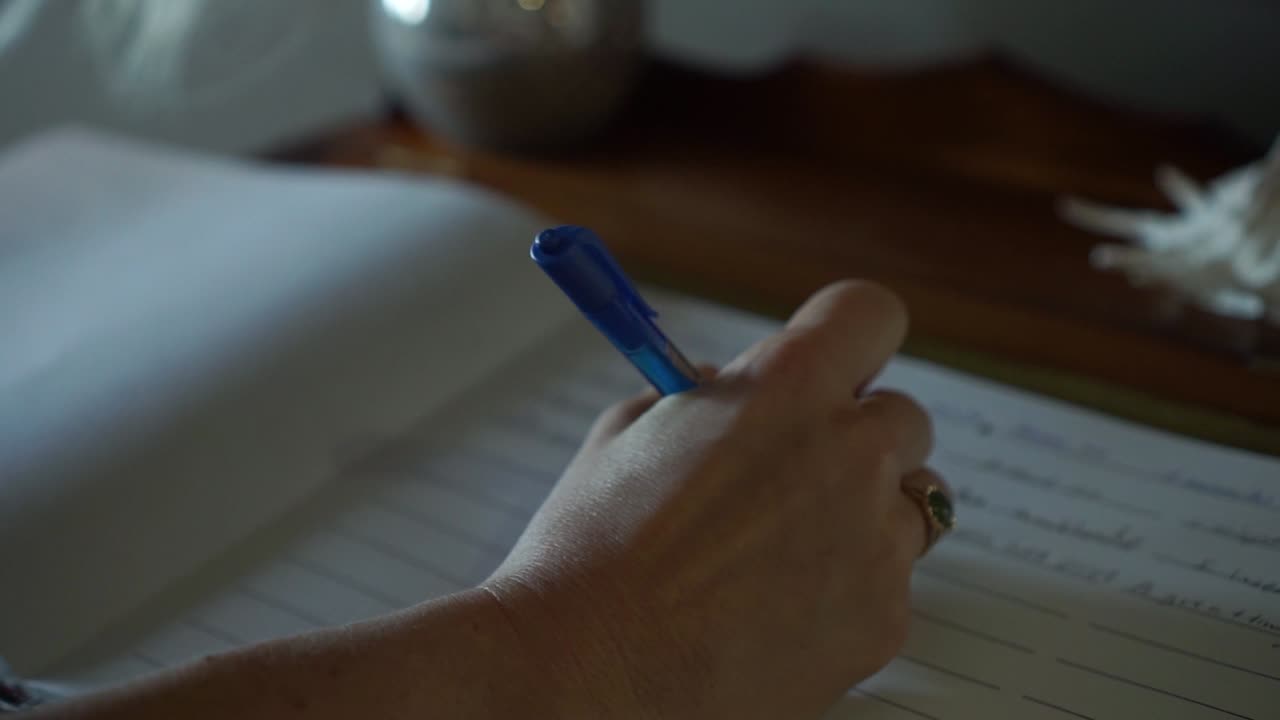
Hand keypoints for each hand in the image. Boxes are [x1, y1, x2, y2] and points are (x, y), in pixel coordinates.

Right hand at [485, 281, 945, 718]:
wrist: (587, 671)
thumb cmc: (591, 551)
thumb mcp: (629, 434)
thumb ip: (702, 396)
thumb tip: (730, 389)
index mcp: (785, 387)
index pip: (871, 316)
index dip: (850, 339)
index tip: (837, 364)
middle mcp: (850, 452)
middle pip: (905, 417)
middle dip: (858, 437)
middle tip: (795, 473)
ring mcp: (876, 541)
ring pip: (911, 505)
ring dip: (864, 515)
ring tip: (782, 554)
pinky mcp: (884, 619)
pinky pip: (889, 585)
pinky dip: (849, 592)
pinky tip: (778, 612)